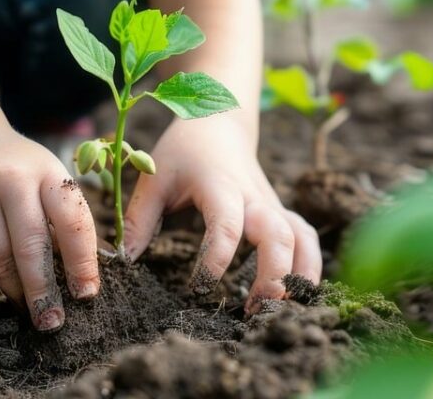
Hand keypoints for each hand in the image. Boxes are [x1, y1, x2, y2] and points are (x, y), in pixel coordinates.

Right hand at [0, 127, 98, 330]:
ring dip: (14, 292)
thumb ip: (68, 222)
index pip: (71, 220)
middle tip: (53, 321)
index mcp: (46, 172)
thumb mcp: (51, 180)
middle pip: (31, 245)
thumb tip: (85, 282)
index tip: (86, 295)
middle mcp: (10, 181)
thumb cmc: (22, 173)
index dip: (82, 261)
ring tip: (28, 312)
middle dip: (44, 290)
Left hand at [122, 117, 321, 313]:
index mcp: (220, 186)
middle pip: (278, 236)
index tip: (199, 288)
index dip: (217, 259)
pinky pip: (305, 238)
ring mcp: (272, 205)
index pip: (227, 225)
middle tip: (253, 311)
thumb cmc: (184, 151)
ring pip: (302, 238)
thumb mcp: (154, 177)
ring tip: (281, 309)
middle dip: (272, 276)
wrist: (220, 122)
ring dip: (299, 274)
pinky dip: (308, 266)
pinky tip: (296, 294)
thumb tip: (124, 261)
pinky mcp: (280, 213)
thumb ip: (139, 219)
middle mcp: (254, 197)